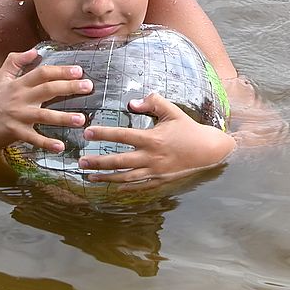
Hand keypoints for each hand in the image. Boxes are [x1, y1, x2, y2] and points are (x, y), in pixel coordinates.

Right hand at [0, 48, 92, 150]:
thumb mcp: (1, 78)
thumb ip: (15, 61)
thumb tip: (34, 50)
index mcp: (19, 84)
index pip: (42, 73)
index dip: (60, 70)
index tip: (79, 70)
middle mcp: (20, 97)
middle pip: (47, 89)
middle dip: (69, 87)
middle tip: (88, 87)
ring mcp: (17, 115)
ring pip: (43, 115)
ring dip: (63, 117)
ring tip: (82, 119)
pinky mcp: (14, 132)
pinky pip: (33, 138)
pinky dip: (46, 143)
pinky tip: (60, 147)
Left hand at [77, 93, 235, 190]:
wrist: (208, 151)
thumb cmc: (188, 129)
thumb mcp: (172, 111)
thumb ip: (152, 102)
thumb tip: (132, 102)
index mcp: (153, 138)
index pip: (122, 136)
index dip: (104, 134)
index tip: (88, 133)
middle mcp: (151, 157)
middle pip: (119, 161)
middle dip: (98, 162)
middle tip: (80, 161)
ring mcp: (155, 172)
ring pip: (125, 177)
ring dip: (105, 177)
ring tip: (88, 176)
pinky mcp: (159, 181)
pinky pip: (137, 186)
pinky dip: (123, 187)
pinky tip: (111, 185)